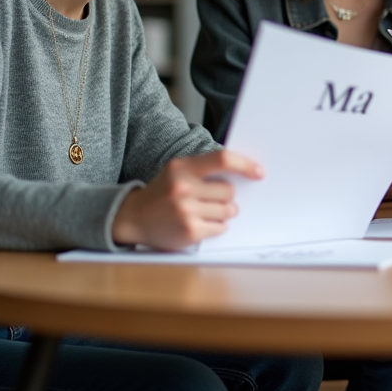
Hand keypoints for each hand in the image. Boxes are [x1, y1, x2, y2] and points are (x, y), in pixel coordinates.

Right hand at [112, 150, 262, 249]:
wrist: (133, 217)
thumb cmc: (162, 192)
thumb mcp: (177, 171)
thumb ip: (204, 169)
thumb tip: (241, 174)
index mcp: (182, 168)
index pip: (222, 159)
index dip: (245, 165)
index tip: (259, 172)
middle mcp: (183, 188)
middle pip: (229, 191)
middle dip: (227, 197)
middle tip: (214, 199)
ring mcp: (186, 211)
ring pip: (228, 211)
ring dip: (224, 213)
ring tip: (205, 211)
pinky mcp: (190, 231)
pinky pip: (220, 228)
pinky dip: (215, 226)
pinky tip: (200, 223)